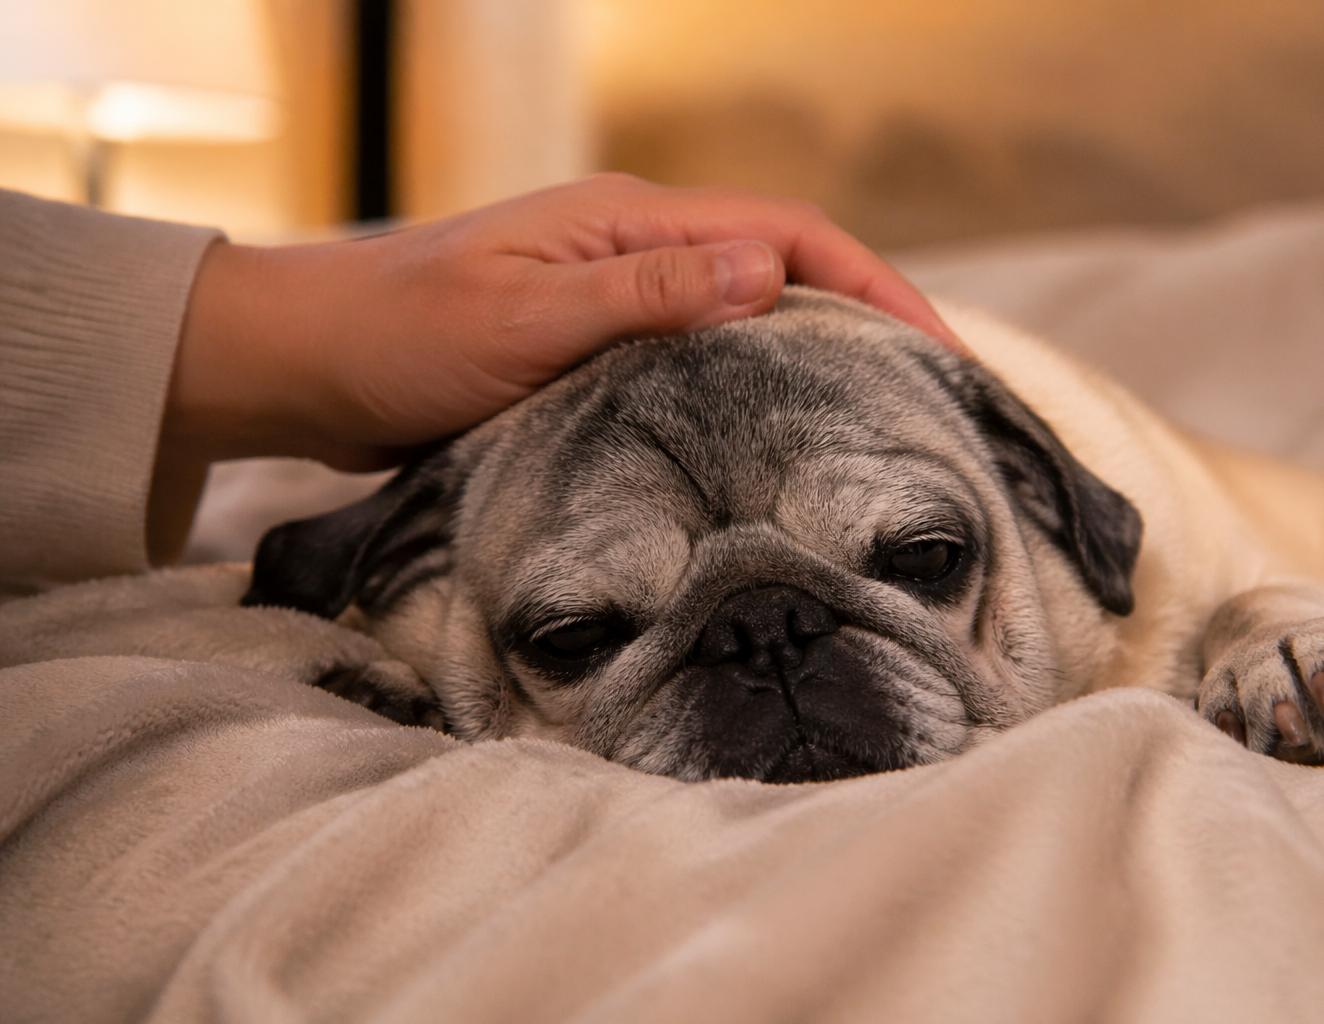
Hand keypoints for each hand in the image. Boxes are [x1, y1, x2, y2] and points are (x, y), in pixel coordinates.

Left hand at [164, 173, 959, 472]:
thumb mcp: (520, 316)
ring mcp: (616, 301)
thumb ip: (641, 295)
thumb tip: (766, 273)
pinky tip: (771, 447)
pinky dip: (751, 396)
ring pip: (745, 324)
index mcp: (630, 223)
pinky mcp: (594, 353)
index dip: (877, 291)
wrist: (301, 365)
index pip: (790, 236)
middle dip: (868, 328)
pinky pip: (697, 366)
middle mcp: (636, 253)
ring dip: (815, 365)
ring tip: (878, 433)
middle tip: (937, 408)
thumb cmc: (395, 335)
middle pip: (785, 275)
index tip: (943, 359)